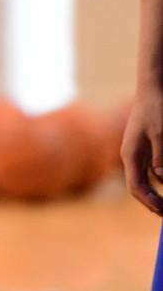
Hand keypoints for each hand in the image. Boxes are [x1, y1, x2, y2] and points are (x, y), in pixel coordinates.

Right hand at [121, 86, 162, 214]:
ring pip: (150, 180)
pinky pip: (155, 169)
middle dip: (155, 202)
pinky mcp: (148, 148)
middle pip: (141, 187)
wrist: (154, 87)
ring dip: (160, 190)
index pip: (136, 187)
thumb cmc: (156, 109)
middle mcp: (132, 156)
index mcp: (131, 154)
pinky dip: (162, 177)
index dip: (150, 203)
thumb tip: (162, 181)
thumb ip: (161, 159)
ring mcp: (139, 152)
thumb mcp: (161, 134)